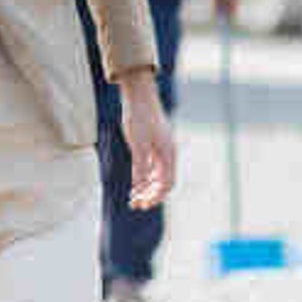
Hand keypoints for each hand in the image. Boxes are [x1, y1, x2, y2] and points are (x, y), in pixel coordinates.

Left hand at [117, 70, 175, 209]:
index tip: (142, 205)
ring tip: (133, 198)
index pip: (166, 184)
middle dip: (151, 195)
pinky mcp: (154, 145)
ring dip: (147, 188)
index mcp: (168, 155)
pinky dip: (145, 177)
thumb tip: (140, 186)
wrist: (140, 96)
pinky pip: (152, 167)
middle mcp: (168, 154)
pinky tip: (135, 184)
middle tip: (135, 205)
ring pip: (158, 175)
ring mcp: (162, 149)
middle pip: (163, 182)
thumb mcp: (137, 143)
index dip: (156, 197)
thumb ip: (140, 166)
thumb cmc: (139, 118)